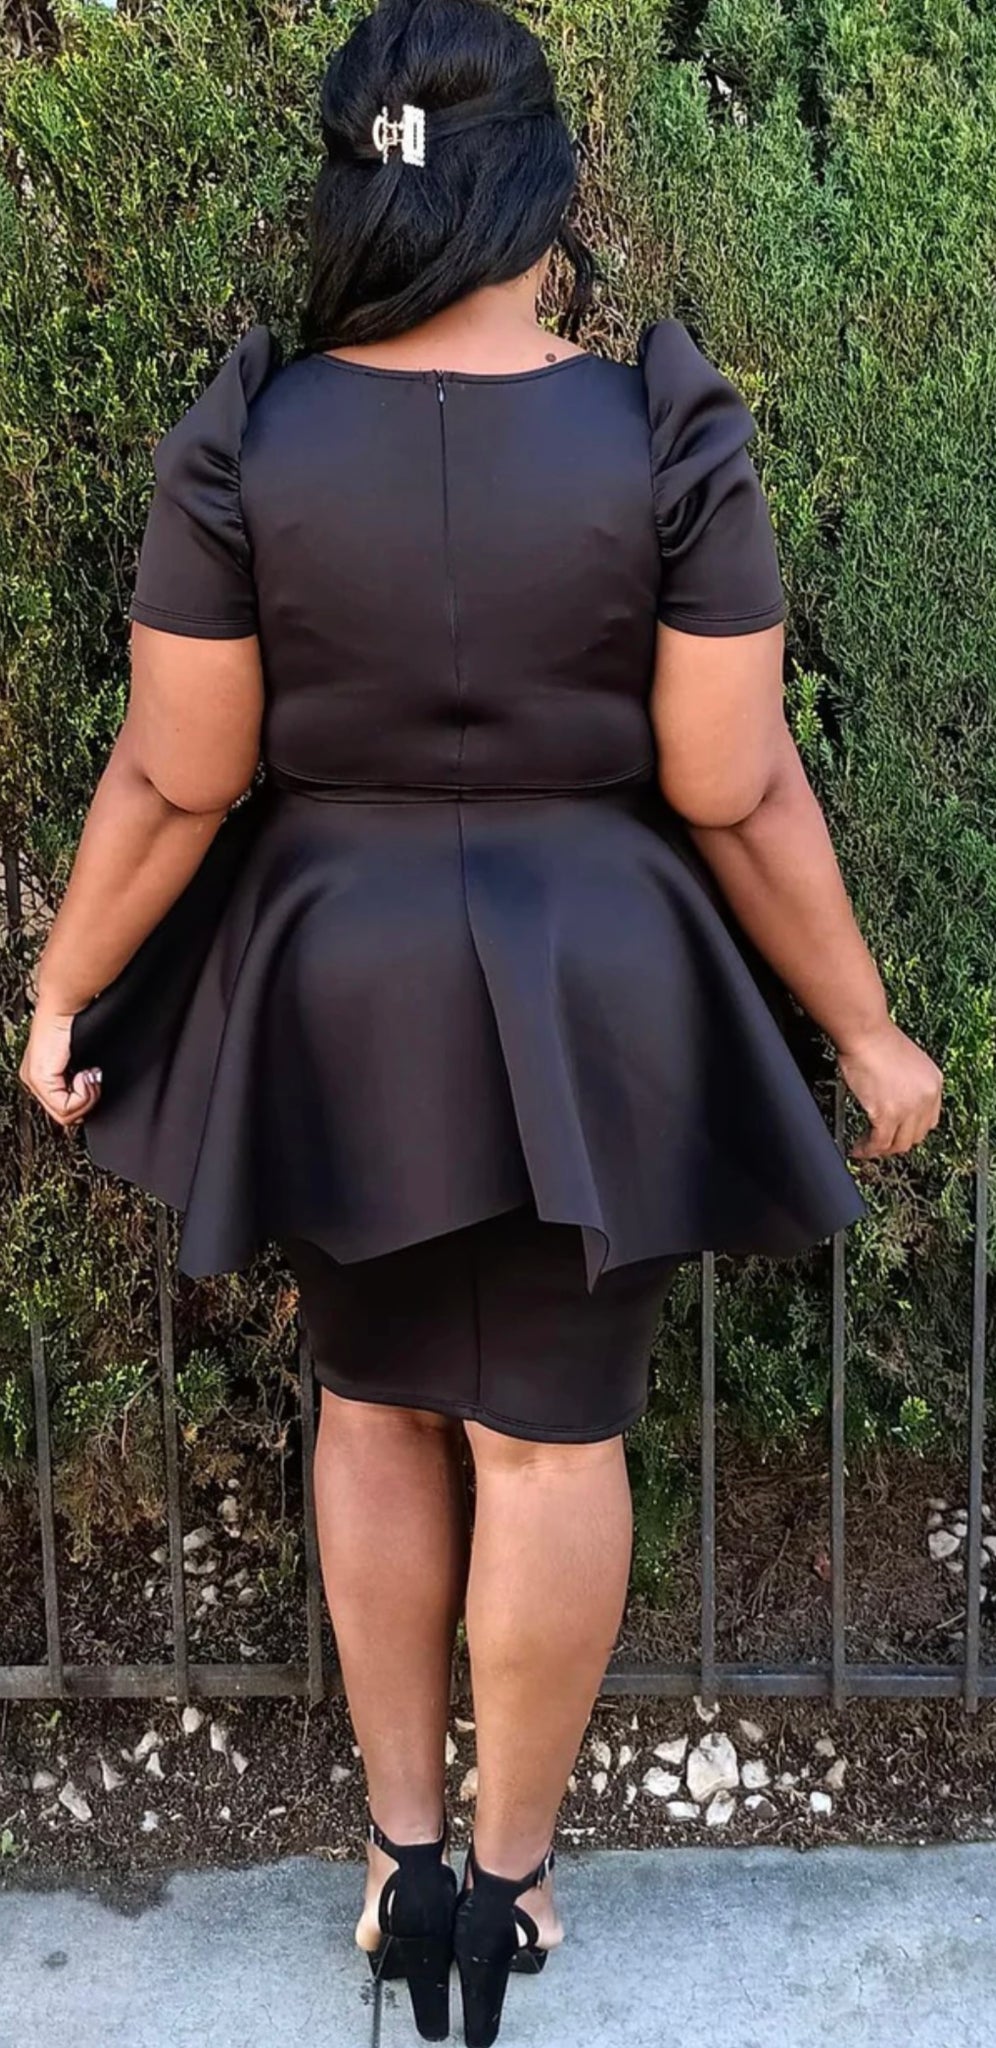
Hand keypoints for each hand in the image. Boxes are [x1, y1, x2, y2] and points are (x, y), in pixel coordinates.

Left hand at [19, 1001, 101, 1127]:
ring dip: (87, 1098)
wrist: (66, 1004)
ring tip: (91, 1075)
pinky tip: (86, 1074)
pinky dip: (84, 1094)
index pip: (62, 1108)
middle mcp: (32, 1080)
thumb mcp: (80, 1057)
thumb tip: (92, 1091)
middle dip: (87, 1102)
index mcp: (39, 1075)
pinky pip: (66, 1107)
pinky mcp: (41, 1078)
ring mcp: (34, 1081)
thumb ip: (81, 1079)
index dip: (84, 1101)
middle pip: (63, 1116)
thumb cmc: (77, 1021)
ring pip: (65, 1116)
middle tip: (94, 1079)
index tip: (94, 1079)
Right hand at [837, 1020, 942, 1158]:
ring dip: (882, 1150)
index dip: (911, 1130)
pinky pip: (879, 1142)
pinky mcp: (888, 1114)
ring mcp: (909, 1107)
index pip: (929, 1120)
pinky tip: (858, 1149)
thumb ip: (907, 1085)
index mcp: (933, 1082)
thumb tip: (893, 1101)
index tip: (897, 1133)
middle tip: (879, 1142)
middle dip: (896, 1142)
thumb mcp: (906, 1063)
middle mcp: (926, 1097)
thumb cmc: (876, 1039)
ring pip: (899, 1144)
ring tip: (867, 1147)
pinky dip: (868, 1150)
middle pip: (916, 1135)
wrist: (865, 1032)